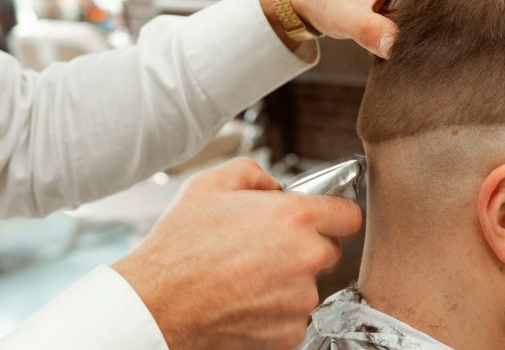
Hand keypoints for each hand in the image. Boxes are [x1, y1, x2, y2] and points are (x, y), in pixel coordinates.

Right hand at [112, 158, 361, 348]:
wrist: (156, 303)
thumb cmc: (180, 247)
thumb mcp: (210, 184)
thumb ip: (254, 173)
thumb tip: (273, 185)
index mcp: (295, 218)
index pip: (348, 215)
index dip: (334, 214)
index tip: (325, 219)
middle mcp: (306, 257)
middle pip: (329, 250)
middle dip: (305, 247)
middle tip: (267, 248)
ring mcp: (300, 299)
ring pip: (310, 285)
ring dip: (289, 281)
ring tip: (247, 276)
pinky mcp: (289, 332)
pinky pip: (293, 316)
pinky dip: (275, 312)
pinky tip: (245, 300)